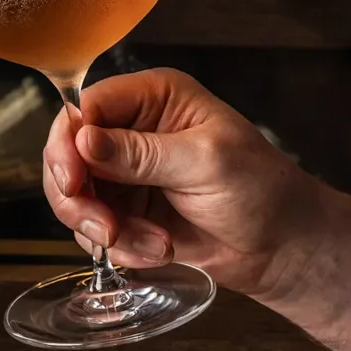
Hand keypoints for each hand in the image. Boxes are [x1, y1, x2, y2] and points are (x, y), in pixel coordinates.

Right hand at [43, 68, 323, 304]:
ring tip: (151, 244)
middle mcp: (134, 131)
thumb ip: (141, 153)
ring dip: (105, 229)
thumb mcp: (205, 162)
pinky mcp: (128, 213)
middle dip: (80, 196)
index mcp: (154, 99)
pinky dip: (121, 248)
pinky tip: (158, 252)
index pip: (87, 107)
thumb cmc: (261, 190)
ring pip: (74, 197)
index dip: (69, 143)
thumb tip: (84, 138)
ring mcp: (127, 175)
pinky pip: (94, 231)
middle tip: (106, 227)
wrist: (282, 247)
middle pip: (68, 153)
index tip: (73, 180)